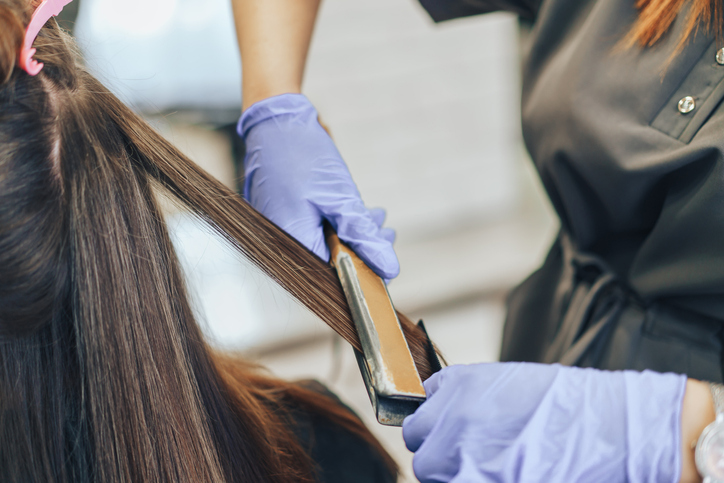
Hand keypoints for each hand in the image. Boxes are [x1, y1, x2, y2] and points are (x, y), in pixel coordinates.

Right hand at [237, 94, 399, 278]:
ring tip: (378, 220)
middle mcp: (282, 240)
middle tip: (386, 236)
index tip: (385, 267)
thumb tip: (388, 268)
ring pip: (325, 242)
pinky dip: (338, 221)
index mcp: (292, 242)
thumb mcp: (339, 197)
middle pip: (329, 261)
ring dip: (354, 233)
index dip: (362, 274)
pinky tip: (360, 211)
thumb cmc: (301, 154)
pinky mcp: (285, 213)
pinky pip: (315, 227)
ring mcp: (281, 226)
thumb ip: (362, 236)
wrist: (275, 119)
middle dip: (362, 249)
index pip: (331, 276)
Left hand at [403, 362, 686, 482]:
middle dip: (441, 460)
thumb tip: (439, 410)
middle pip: (422, 453)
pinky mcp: (477, 481)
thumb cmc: (565, 404)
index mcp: (458, 387)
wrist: (608, 427)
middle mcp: (453, 419)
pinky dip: (468, 479)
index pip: (418, 418)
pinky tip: (500, 474)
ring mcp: (464, 456)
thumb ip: (464, 396)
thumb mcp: (507, 382)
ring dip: (454, 475)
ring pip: (434, 475)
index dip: (435, 434)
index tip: (448, 441)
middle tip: (470, 462)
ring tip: (491, 468)